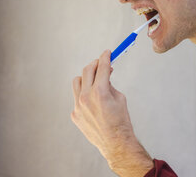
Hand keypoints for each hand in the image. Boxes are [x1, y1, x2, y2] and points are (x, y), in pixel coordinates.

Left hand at [71, 50, 153, 175]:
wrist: (116, 143)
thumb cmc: (121, 120)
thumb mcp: (119, 98)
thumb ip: (109, 84)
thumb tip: (105, 74)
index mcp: (100, 92)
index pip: (102, 67)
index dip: (105, 57)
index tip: (107, 52)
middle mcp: (86, 97)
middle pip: (87, 70)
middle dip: (95, 64)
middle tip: (101, 63)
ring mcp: (78, 106)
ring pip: (77, 81)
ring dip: (86, 78)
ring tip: (95, 81)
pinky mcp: (75, 114)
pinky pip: (77, 98)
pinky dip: (84, 95)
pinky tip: (93, 101)